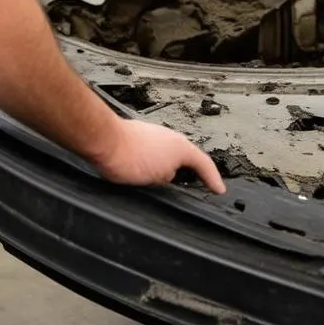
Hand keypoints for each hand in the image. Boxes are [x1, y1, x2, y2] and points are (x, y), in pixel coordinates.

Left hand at [91, 119, 225, 193]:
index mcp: (181, 146)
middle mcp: (168, 137)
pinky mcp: (136, 137)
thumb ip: (172, 176)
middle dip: (187, 172)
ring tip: (162, 184)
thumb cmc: (131, 155)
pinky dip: (152, 164)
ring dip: (167, 168)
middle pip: (185, 158)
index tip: (218, 189)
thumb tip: (169, 175)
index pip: (204, 164)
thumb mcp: (161, 176)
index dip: (212, 179)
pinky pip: (151, 153)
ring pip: (167, 155)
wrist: (105, 141)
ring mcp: (152, 135)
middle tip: (194, 187)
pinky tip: (143, 173)